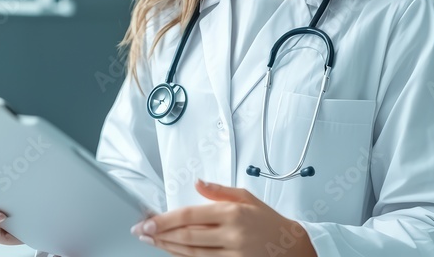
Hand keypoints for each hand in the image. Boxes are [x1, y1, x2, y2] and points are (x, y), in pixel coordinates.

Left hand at [131, 178, 315, 256]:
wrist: (292, 248)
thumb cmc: (269, 222)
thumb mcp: (247, 198)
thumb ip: (219, 191)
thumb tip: (197, 183)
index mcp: (233, 213)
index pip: (190, 216)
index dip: (164, 220)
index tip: (148, 222)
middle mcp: (231, 235)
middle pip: (186, 236)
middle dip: (160, 235)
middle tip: (141, 233)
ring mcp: (232, 254)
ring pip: (191, 253)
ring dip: (168, 248)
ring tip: (151, 242)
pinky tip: (173, 251)